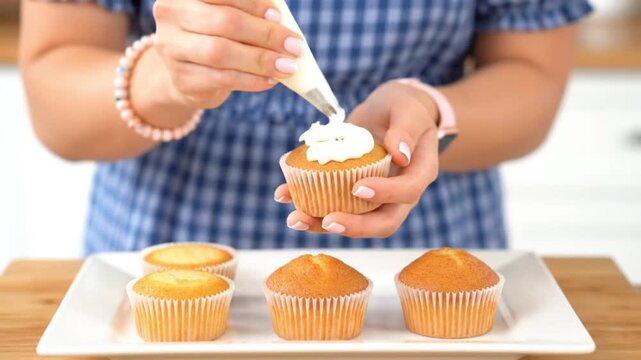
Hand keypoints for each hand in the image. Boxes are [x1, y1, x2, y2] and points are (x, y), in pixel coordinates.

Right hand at [152, 0, 302, 108]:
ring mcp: (171, 48)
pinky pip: (223, 78)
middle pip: (224, 22)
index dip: (253, 4)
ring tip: (287, 66)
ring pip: (221, 52)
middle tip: (294, 46)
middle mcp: (170, 15)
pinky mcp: (182, 78)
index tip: (278, 16)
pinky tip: (270, 80)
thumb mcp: (227, 16)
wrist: (188, 74)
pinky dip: (251, 80)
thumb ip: (249, 13)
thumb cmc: (215, 36)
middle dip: (264, 34)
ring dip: (260, 60)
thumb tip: (283, 22)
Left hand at [274, 81, 439, 236]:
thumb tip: (400, 155)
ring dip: (323, 223)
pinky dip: (308, 203)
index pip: (407, 192)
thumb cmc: (404, 108)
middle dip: (355, 226)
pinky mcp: (352, 193)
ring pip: (355, 220)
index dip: (385, 194)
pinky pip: (333, 204)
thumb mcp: (407, 109)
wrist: (391, 112)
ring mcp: (376, 198)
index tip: (358, 187)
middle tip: (327, 220)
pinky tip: (284, 195)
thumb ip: (405, 129)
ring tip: (295, 218)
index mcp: (419, 173)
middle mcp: (400, 194)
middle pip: (383, 221)